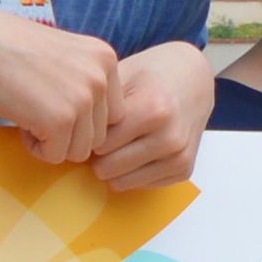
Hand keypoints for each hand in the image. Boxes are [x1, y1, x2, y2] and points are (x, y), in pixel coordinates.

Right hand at [0, 12, 124, 165]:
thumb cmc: (8, 47)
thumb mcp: (64, 53)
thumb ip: (85, 79)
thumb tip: (94, 123)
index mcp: (105, 58)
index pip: (112, 112)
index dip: (80, 116)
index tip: (51, 100)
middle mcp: (102, 77)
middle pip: (99, 134)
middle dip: (67, 132)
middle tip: (36, 108)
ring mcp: (84, 98)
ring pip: (80, 151)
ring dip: (52, 141)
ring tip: (28, 113)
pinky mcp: (61, 120)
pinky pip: (55, 156)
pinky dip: (34, 146)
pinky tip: (20, 119)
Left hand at [85, 40, 215, 191]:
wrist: (194, 80)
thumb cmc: (150, 76)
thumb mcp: (122, 76)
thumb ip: (98, 105)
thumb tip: (67, 137)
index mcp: (152, 110)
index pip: (99, 144)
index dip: (89, 135)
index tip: (91, 125)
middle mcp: (169, 137)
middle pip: (107, 167)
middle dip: (98, 155)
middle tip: (103, 137)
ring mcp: (179, 157)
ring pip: (121, 182)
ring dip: (113, 166)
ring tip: (119, 143)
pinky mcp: (184, 171)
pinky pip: (140, 185)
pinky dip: (132, 172)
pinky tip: (138, 149)